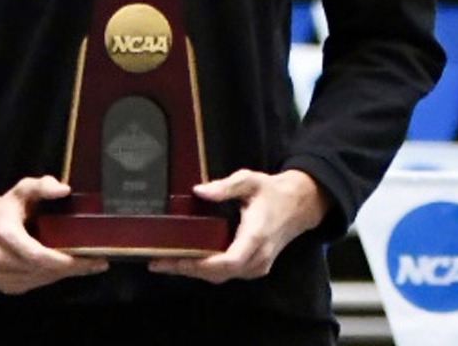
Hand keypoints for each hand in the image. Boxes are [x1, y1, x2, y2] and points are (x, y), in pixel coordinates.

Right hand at [0, 176, 109, 294]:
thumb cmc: (3, 209)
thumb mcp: (22, 190)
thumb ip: (42, 185)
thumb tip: (65, 190)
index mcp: (4, 235)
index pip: (39, 256)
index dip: (67, 261)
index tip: (91, 258)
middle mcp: (0, 259)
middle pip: (45, 271)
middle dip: (74, 268)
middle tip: (98, 261)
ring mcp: (1, 276)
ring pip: (42, 280)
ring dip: (64, 274)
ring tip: (87, 264)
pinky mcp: (5, 287)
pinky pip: (35, 284)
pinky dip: (51, 276)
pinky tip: (63, 268)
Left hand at [150, 169, 327, 282]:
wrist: (300, 205)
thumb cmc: (273, 192)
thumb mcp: (250, 180)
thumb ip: (225, 186)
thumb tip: (199, 191)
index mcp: (255, 237)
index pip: (227, 262)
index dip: (200, 264)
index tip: (176, 259)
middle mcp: (257, 258)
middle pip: (219, 274)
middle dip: (187, 269)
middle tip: (157, 262)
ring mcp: (257, 266)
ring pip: (221, 277)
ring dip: (194, 271)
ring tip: (166, 262)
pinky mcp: (254, 268)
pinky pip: (227, 273)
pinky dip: (206, 270)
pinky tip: (188, 260)